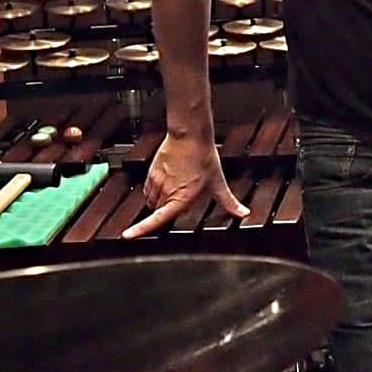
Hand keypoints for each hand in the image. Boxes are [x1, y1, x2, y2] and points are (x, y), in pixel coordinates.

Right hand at [123, 130, 248, 236]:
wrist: (189, 136)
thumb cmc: (203, 157)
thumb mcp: (218, 182)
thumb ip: (229, 202)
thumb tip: (243, 213)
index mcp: (181, 198)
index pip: (157, 219)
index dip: (141, 229)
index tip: (128, 236)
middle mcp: (165, 192)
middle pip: (157, 211)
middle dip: (166, 210)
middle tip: (180, 199)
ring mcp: (156, 182)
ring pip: (151, 200)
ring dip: (159, 201)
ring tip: (175, 189)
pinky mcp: (150, 173)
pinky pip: (147, 189)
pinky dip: (154, 190)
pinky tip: (167, 182)